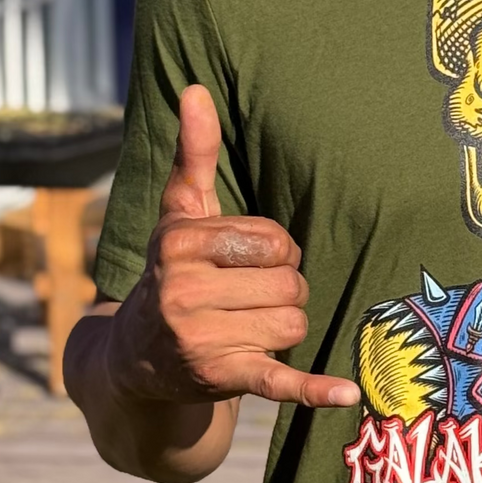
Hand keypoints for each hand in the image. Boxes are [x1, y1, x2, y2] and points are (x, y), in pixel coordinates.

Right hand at [107, 85, 360, 408]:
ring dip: (283, 327)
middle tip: (246, 300)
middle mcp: (181, 290)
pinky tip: (347, 394)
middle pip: (289, 282)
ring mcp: (199, 338)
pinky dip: (313, 389)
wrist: (133, 361)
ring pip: (293, 323)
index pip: (274, 240)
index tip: (242, 265)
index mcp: (177, 242)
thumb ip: (192, 154)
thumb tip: (194, 88)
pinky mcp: (219, 379)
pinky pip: (277, 380)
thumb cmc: (172, 273)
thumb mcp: (178, 215)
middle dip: (281, 291)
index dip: (273, 254)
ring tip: (245, 328)